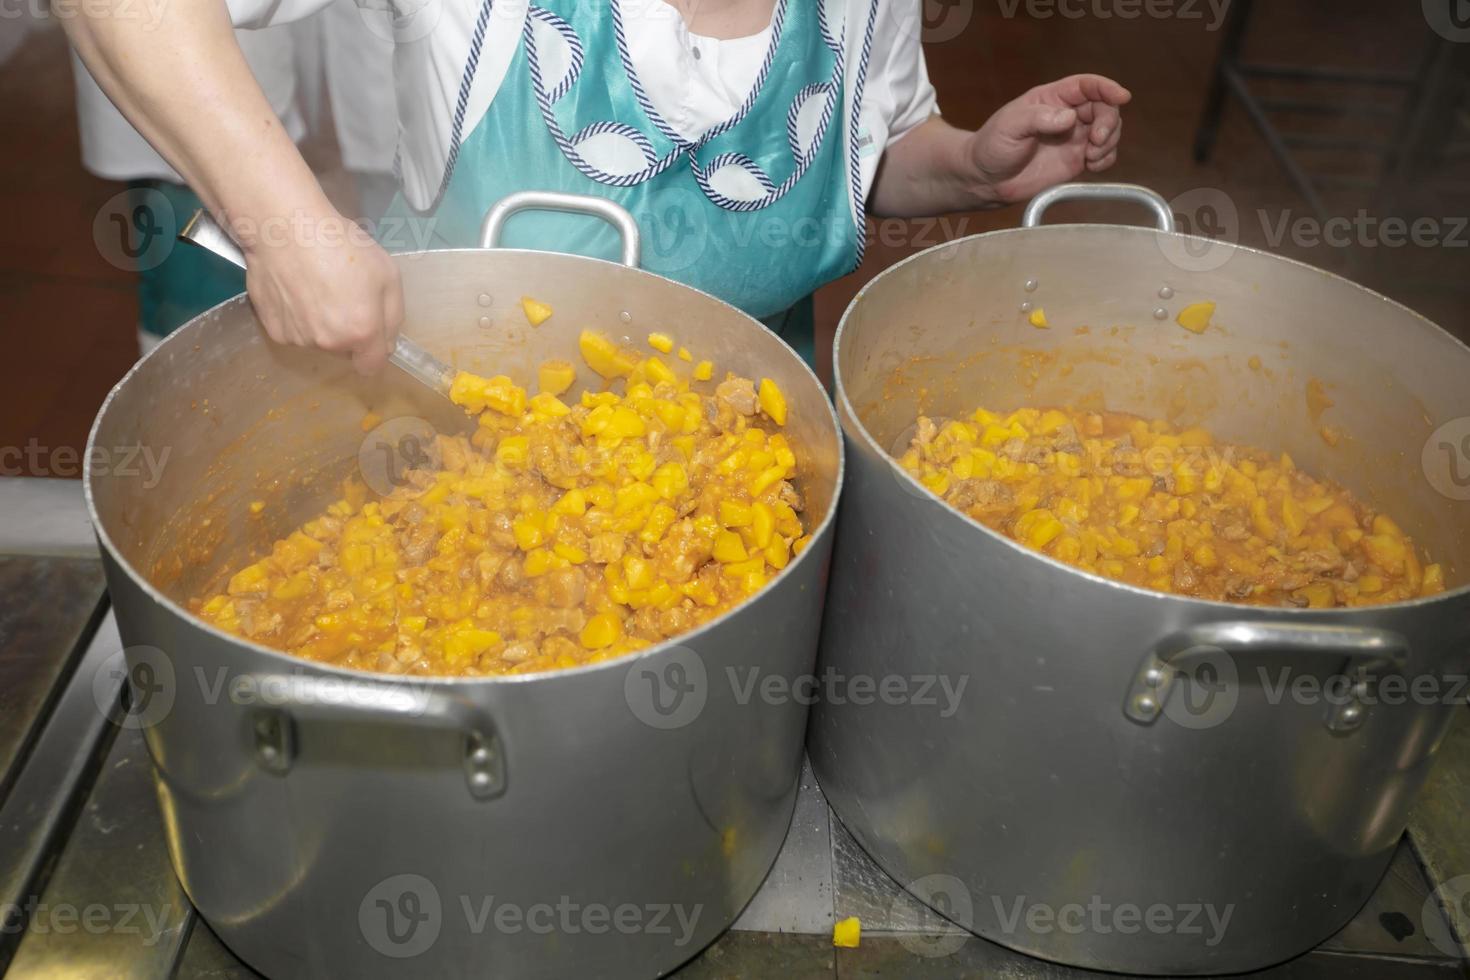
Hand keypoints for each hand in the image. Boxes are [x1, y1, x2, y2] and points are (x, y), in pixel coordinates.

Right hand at [239, 208, 403, 373]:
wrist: (287, 229)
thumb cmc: (342, 245)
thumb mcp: (388, 275)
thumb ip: (394, 317)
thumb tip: (387, 343)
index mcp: (361, 332)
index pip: (371, 367)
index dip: (373, 351)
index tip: (370, 332)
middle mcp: (329, 343)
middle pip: (344, 351)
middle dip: (347, 332)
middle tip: (341, 295)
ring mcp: (298, 338)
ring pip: (317, 341)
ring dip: (320, 324)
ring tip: (315, 288)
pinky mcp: (273, 329)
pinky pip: (293, 331)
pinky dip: (296, 318)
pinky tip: (295, 290)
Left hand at [969, 74, 1129, 205]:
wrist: (985, 179)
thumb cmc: (993, 146)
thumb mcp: (1010, 126)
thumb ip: (1039, 118)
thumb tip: (1070, 117)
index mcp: (1053, 98)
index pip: (1087, 86)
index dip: (1107, 87)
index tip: (1122, 97)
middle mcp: (1068, 115)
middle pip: (1105, 108)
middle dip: (1109, 122)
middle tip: (1096, 141)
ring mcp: (1074, 138)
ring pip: (1109, 131)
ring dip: (1109, 142)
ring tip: (1091, 157)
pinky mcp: (1077, 160)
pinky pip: (1104, 155)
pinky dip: (1106, 159)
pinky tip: (1092, 165)